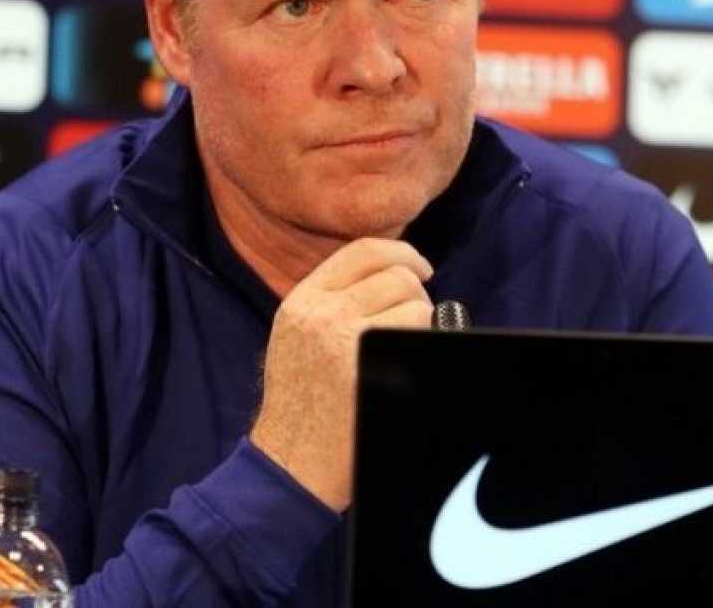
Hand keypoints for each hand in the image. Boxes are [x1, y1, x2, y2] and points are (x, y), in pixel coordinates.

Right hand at [249, 238, 433, 511]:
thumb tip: (389, 273)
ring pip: (416, 304)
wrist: (290, 461)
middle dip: (416, 295)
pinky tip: (404, 367)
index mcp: (303, 301)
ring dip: (421, 323)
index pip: (362, 251)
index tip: (420, 267)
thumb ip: (331, 301)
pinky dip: (422, 346)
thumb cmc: (299, 404)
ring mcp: (350, 340)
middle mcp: (324, 313)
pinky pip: (419, 335)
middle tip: (414, 320)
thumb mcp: (295, 335)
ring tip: (402, 350)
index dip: (401, 253)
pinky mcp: (375, 366)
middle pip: (397, 276)